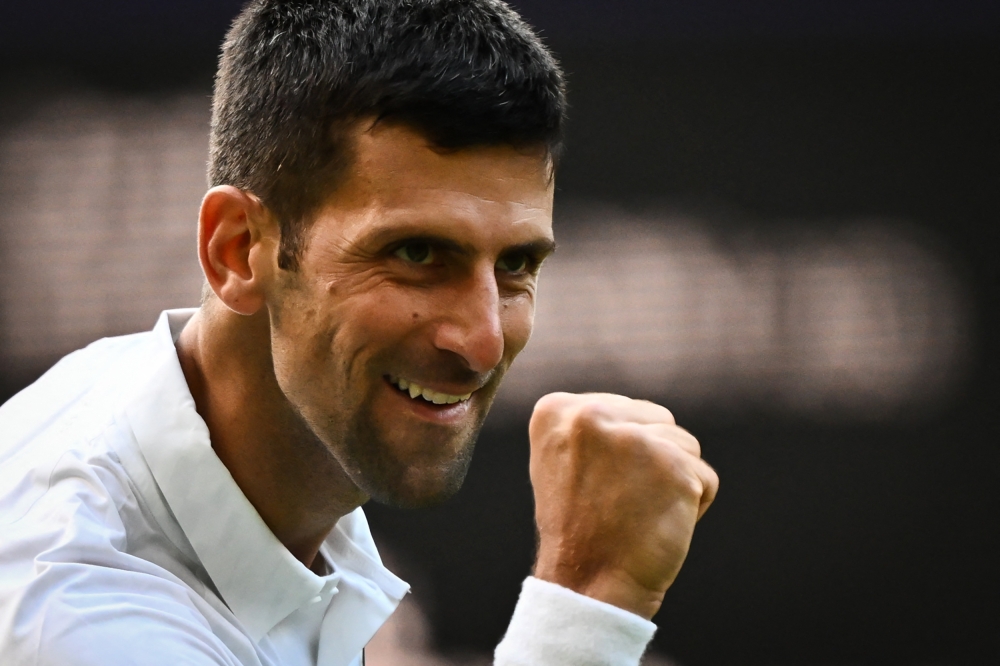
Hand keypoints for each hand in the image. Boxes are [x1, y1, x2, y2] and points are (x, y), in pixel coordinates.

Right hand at [529, 392, 718, 619]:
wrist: (586, 585)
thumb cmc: (580, 529)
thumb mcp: (565, 461)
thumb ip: (594, 426)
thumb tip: (637, 413)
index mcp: (556, 410)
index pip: (625, 410)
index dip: (621, 454)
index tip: (594, 487)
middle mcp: (590, 415)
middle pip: (658, 420)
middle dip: (652, 460)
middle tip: (619, 503)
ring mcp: (633, 439)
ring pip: (685, 445)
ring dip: (673, 481)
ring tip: (637, 513)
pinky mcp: (672, 466)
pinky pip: (706, 478)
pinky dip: (694, 505)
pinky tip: (659, 524)